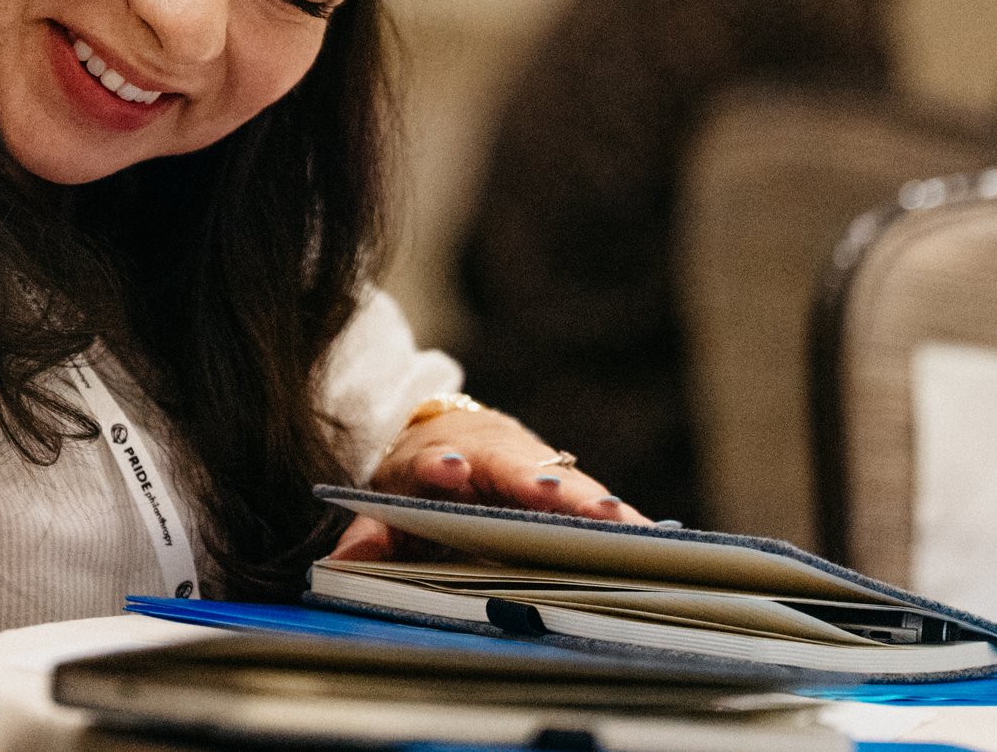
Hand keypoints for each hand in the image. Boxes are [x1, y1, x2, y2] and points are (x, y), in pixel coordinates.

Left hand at [325, 407, 645, 561]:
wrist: (442, 433)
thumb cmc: (415, 478)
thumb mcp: (383, 500)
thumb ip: (368, 533)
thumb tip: (344, 564)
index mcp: (438, 457)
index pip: (435, 461)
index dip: (442, 468)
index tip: (450, 472)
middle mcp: (490, 454)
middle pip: (518, 467)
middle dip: (544, 486)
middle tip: (564, 501)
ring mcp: (531, 465)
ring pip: (564, 480)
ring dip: (593, 502)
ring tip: (624, 525)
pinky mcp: (562, 484)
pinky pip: (591, 501)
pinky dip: (618, 518)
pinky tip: (652, 538)